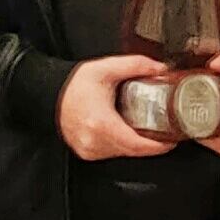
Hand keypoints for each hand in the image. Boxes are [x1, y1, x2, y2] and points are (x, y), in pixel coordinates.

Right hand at [54, 56, 177, 161]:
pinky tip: (126, 132)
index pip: (137, 144)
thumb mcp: (106, 69)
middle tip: (166, 133)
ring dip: (136, 145)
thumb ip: (136, 65)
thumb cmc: (72, 85)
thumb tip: (160, 68)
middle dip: (151, 144)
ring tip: (148, 131)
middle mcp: (94, 140)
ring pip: (122, 153)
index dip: (158, 145)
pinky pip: (111, 153)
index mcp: (101, 124)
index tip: (172, 140)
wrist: (48, 93)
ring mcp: (89, 149)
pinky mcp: (86, 152)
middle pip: (132, 151)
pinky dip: (121, 144)